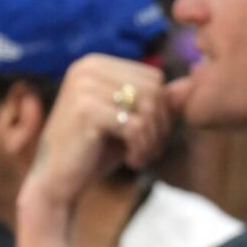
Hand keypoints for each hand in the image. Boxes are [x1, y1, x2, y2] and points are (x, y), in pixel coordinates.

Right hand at [21, 55, 171, 211]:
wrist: (56, 182)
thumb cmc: (94, 151)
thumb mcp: (128, 122)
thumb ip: (155, 103)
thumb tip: (191, 87)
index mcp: (95, 63)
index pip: (153, 77)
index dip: (161, 110)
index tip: (150, 137)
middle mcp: (87, 67)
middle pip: (154, 89)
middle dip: (160, 124)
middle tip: (148, 150)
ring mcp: (84, 86)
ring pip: (148, 107)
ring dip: (153, 139)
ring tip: (140, 156)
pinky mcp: (86, 110)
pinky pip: (137, 126)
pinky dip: (142, 148)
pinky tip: (131, 161)